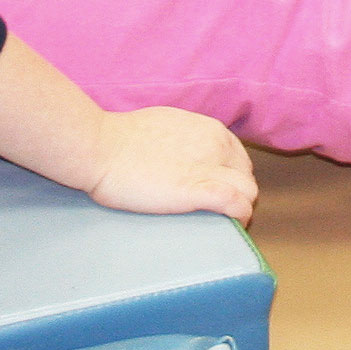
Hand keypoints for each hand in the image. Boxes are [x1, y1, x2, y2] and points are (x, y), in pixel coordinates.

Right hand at [88, 106, 258, 221]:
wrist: (101, 148)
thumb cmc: (121, 138)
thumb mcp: (166, 125)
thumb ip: (186, 138)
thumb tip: (187, 153)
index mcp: (209, 129)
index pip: (238, 158)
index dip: (231, 176)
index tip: (217, 190)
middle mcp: (217, 145)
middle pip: (246, 175)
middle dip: (236, 193)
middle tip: (216, 210)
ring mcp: (210, 167)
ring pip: (249, 192)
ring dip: (240, 207)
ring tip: (221, 221)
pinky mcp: (200, 191)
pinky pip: (238, 205)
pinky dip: (239, 216)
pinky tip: (229, 224)